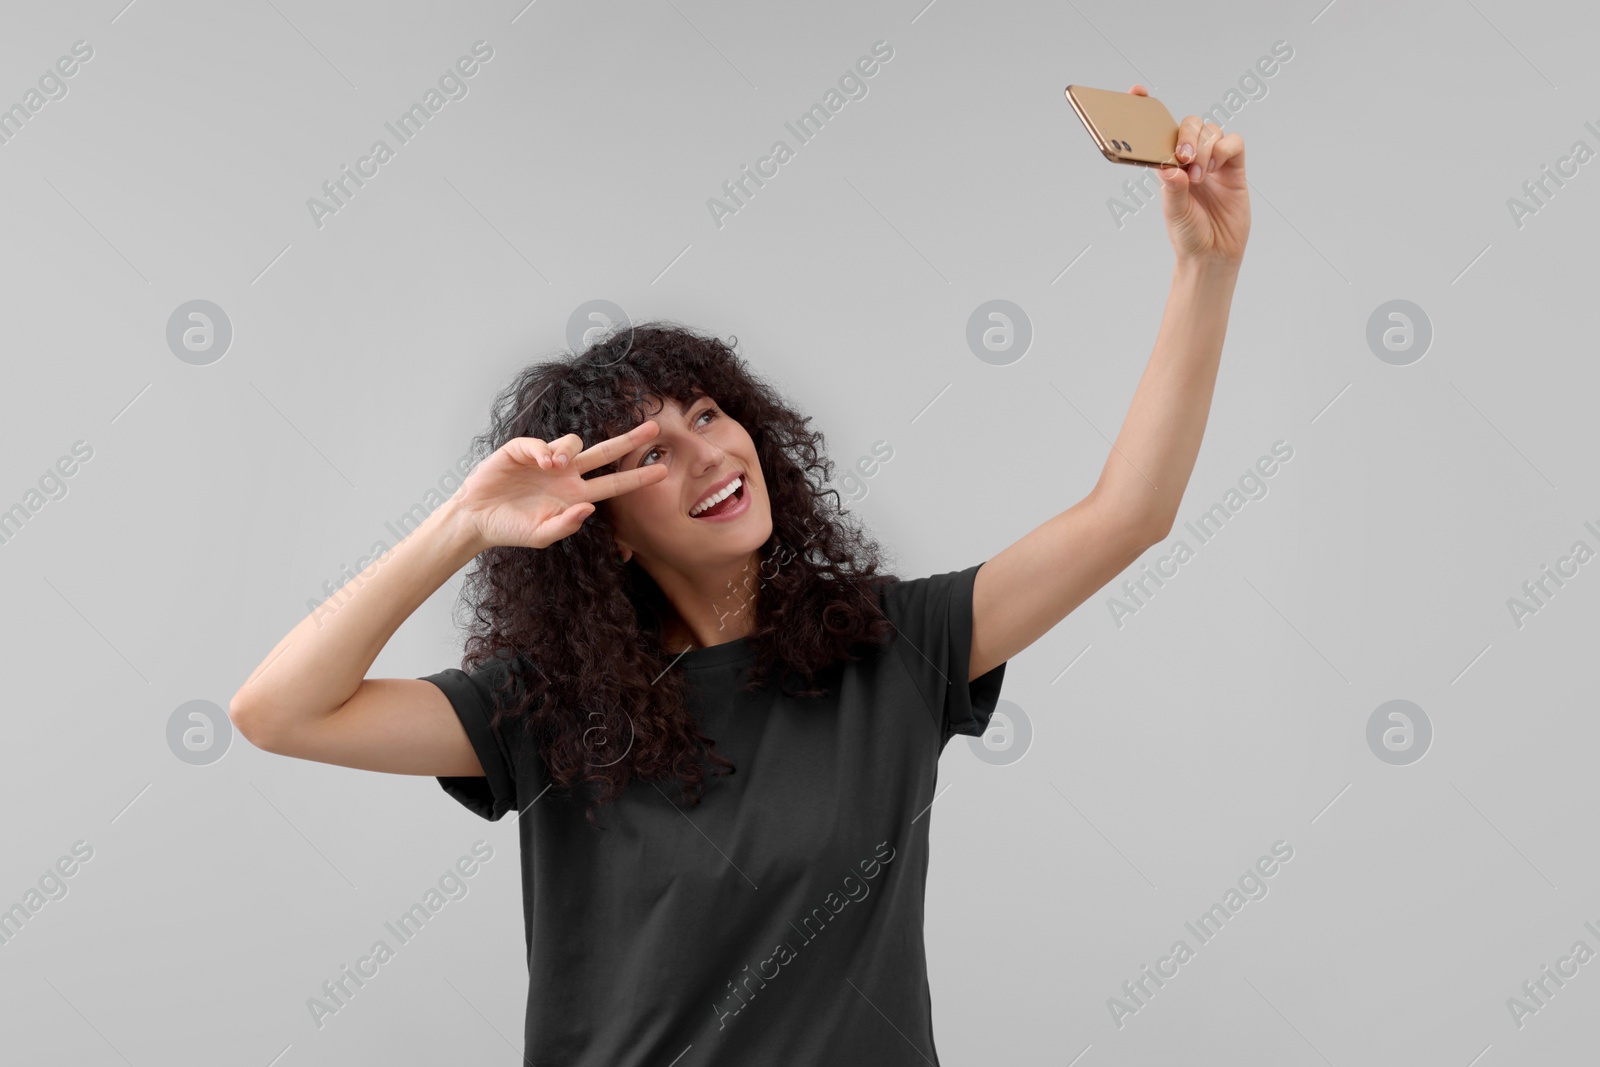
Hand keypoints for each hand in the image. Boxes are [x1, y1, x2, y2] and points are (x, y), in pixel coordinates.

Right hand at [455, 420, 668, 550]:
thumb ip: (566, 525)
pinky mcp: (522, 450)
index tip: (663, 471)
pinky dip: (544, 449)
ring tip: (557, 464)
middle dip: (629, 441)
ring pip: (573, 442)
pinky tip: (543, 462)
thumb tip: (589, 507)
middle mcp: (566, 475)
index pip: (613, 484)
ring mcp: (546, 461)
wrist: (478, 520)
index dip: (636, 477)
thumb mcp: (542, 536)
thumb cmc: (512, 529)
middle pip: (605, 453)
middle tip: (653, 428)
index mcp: (575, 495)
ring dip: (570, 449)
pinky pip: (540, 443)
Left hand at [1128, 84, 1249, 265]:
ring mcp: (1213, 162)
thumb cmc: (1188, 234)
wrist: (1214, 254)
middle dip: (1187, 136)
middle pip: (1190, 125)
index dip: (1148, 108)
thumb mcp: (1174, 214)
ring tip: (1199, 177)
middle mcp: (1190, 159)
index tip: (1136, 92)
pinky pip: (1234, 143)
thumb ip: (1173, 190)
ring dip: (1205, 148)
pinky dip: (1225, 149)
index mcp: (1168, 165)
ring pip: (1212, 131)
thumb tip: (1169, 167)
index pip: (1158, 131)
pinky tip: (1217, 168)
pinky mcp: (1234, 168)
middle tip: (1183, 158)